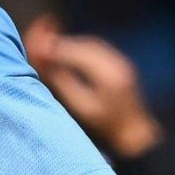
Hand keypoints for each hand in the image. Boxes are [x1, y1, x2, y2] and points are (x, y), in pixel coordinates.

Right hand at [27, 33, 161, 158]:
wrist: (136, 133)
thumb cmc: (106, 125)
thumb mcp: (81, 106)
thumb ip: (63, 82)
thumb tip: (44, 63)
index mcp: (107, 74)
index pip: (76, 53)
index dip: (55, 48)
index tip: (37, 47)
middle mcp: (117, 63)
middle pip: (85, 44)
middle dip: (63, 42)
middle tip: (42, 40)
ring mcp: (121, 63)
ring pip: (92, 45)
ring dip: (72, 44)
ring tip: (52, 47)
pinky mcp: (122, 66)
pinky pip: (98, 50)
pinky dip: (81, 49)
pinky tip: (70, 54)